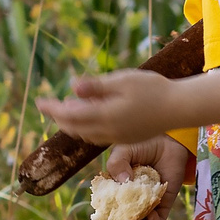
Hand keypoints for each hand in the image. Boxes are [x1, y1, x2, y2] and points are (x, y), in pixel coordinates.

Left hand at [36, 70, 180, 146]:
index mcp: (105, 115)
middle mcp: (109, 131)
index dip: (52, 108)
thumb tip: (72, 87)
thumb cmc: (153, 89)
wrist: (180, 108)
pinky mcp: (127, 138)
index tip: (39, 101)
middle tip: (49, 105)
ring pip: (86, 134)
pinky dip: (87, 128)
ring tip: (66, 111)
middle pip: (74, 128)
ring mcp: (118, 137)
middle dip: (59, 117)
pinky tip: (89, 118)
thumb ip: (96, 87)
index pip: (69, 114)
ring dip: (72, 124)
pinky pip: (98, 136)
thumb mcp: (123, 81)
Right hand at [101, 137, 193, 219]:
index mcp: (116, 194)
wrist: (167, 141)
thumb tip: (122, 182)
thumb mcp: (123, 151)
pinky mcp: (164, 204)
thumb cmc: (141, 144)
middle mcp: (131, 203)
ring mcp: (147, 205)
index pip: (110, 216)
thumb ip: (116, 164)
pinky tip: (151, 217)